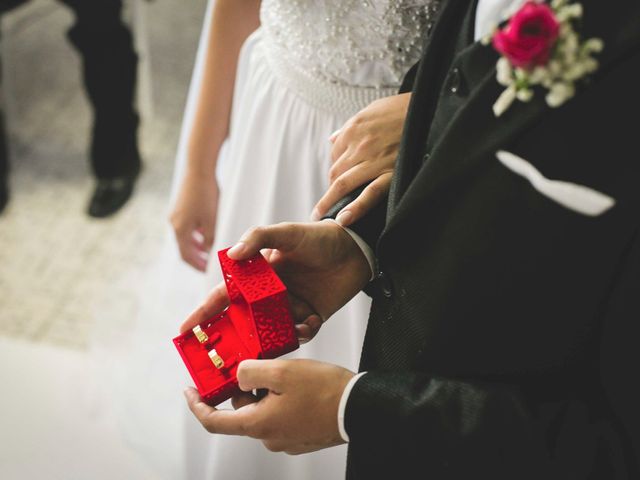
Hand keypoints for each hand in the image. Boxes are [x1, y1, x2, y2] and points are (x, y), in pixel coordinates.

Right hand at [170, 172, 218, 271]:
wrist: (198, 168)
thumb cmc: (207, 194)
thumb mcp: (212, 220)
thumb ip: (211, 239)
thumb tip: (211, 253)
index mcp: (180, 230)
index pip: (186, 256)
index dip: (197, 265)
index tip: (207, 271)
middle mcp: (174, 223)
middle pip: (184, 247)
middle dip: (197, 257)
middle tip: (208, 264)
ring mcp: (175, 215)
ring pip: (185, 236)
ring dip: (196, 246)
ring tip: (208, 250)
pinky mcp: (179, 207)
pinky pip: (186, 226)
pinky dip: (195, 234)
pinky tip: (205, 232)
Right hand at [180, 220, 370, 340]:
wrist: (357, 248)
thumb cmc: (319, 237)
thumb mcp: (287, 232)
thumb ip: (259, 238)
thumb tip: (232, 254)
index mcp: (257, 277)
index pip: (224, 296)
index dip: (203, 312)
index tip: (185, 331)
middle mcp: (269, 295)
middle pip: (244, 321)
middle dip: (235, 339)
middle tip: (229, 355)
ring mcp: (289, 308)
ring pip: (271, 333)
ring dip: (273, 339)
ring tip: (279, 338)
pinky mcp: (310, 317)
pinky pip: (300, 336)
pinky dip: (303, 334)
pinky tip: (311, 322)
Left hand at [184, 358, 354, 453]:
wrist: (360, 407)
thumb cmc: (324, 391)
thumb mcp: (282, 372)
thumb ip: (251, 371)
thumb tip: (239, 375)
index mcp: (258, 424)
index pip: (214, 421)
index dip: (197, 405)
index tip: (189, 390)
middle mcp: (269, 437)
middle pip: (242, 410)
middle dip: (244, 386)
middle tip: (256, 363)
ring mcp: (286, 439)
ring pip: (263, 410)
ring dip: (266, 390)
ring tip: (283, 370)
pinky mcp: (301, 436)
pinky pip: (280, 415)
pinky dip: (280, 398)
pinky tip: (296, 384)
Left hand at [312, 93, 410, 225]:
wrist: (432, 110)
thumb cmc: (403, 109)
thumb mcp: (373, 110)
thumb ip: (351, 127)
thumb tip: (333, 138)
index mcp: (353, 129)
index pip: (335, 155)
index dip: (336, 168)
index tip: (339, 178)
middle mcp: (359, 145)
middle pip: (336, 172)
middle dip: (332, 187)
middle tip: (332, 200)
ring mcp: (373, 161)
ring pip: (343, 184)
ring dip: (330, 201)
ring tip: (322, 215)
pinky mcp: (391, 174)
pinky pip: (370, 194)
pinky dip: (355, 208)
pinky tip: (343, 220)